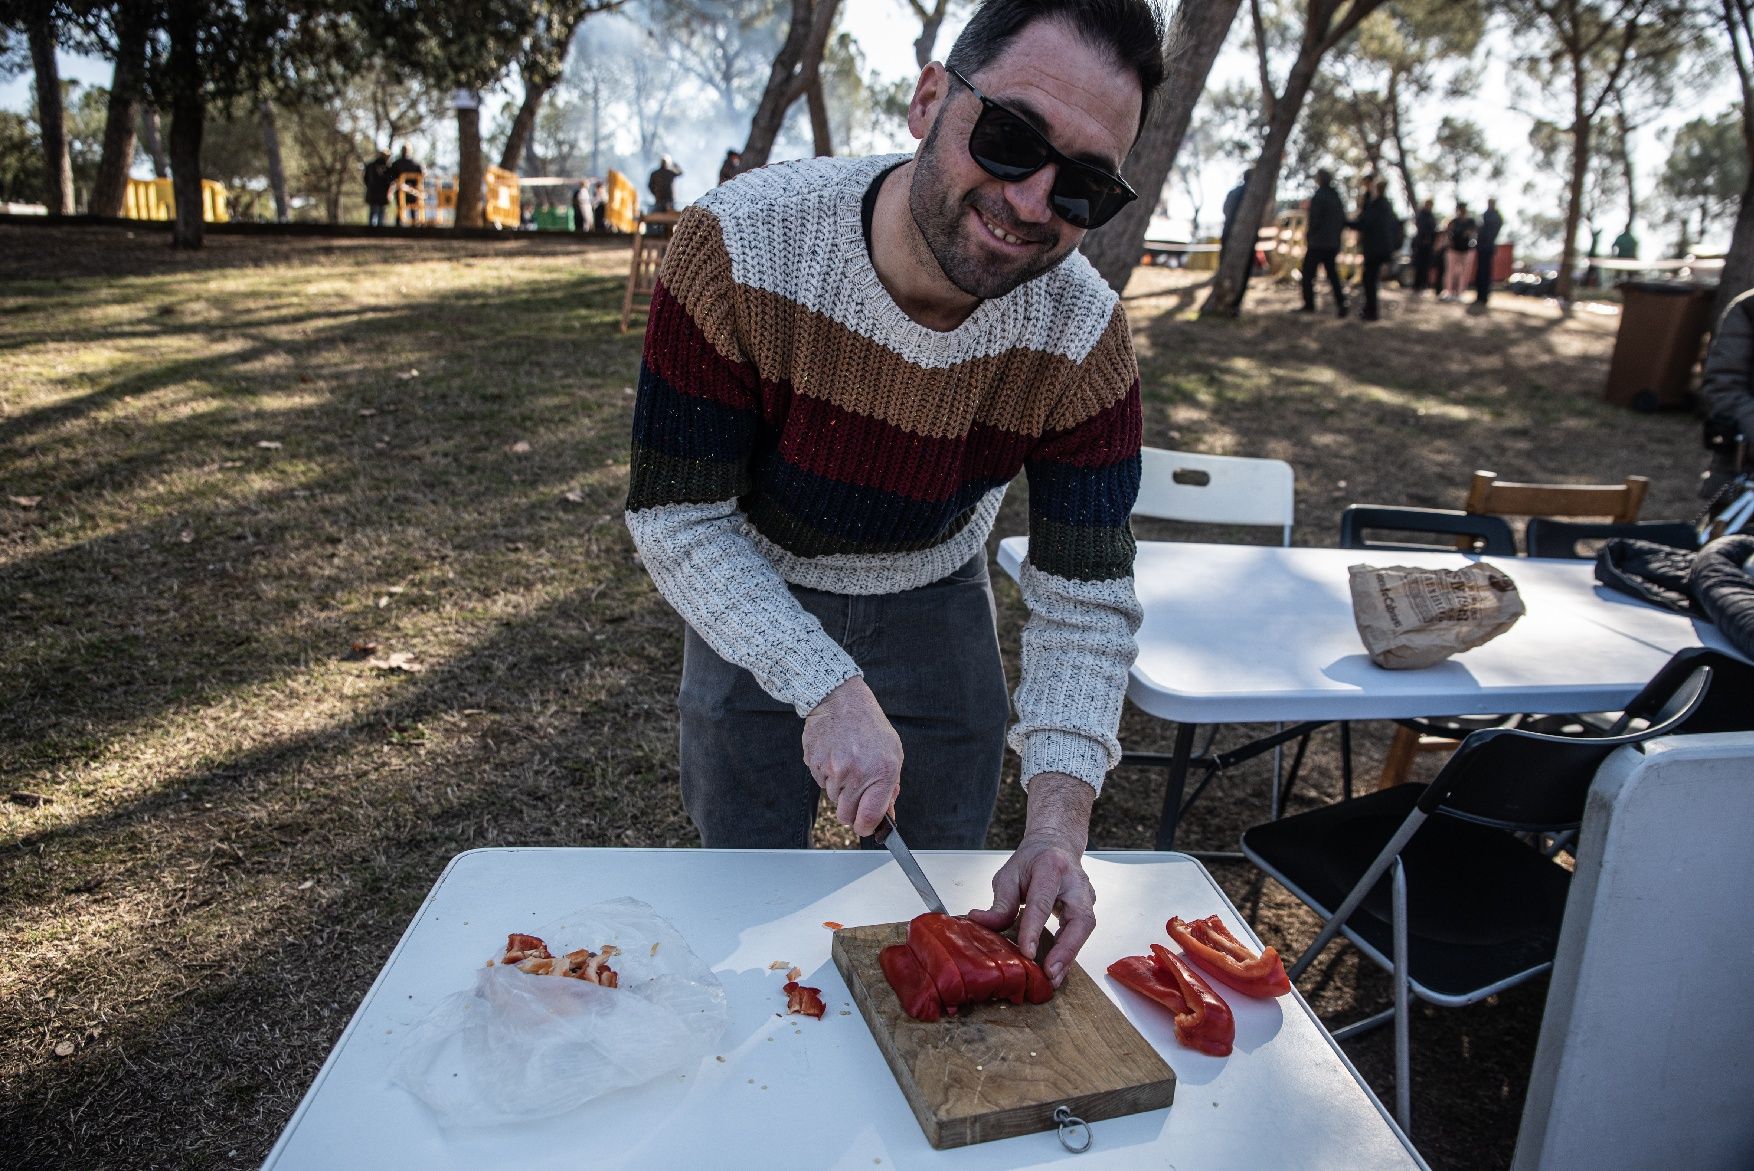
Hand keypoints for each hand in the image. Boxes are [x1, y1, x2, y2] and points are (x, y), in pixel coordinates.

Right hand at [802, 676, 902, 837]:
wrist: (841, 700)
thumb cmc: (870, 726)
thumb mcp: (892, 755)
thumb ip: (889, 789)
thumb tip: (888, 816)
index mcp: (881, 773)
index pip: (868, 818)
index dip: (867, 828)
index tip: (866, 826)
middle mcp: (855, 774)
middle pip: (846, 816)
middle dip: (852, 810)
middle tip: (857, 792)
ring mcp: (832, 769)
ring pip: (833, 800)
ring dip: (840, 790)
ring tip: (847, 764)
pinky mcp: (814, 763)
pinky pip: (821, 783)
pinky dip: (828, 776)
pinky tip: (835, 756)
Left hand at [966, 772, 1095, 987]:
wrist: (1055, 847)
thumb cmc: (1031, 861)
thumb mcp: (1009, 875)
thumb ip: (1000, 902)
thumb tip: (980, 922)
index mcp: (1051, 867)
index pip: (1042, 902)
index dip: (1034, 929)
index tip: (1026, 952)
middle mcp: (1075, 882)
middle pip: (1079, 918)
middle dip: (1065, 949)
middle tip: (1050, 972)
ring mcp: (1086, 895)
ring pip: (1085, 929)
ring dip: (1069, 956)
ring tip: (1053, 977)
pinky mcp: (1088, 908)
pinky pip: (1081, 933)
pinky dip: (1069, 952)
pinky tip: (1057, 968)